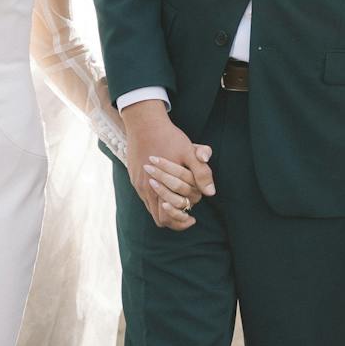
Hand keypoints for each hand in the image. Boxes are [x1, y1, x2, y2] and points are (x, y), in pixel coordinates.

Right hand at [120, 100, 214, 229]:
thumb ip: (201, 172)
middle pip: (160, 218)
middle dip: (175, 217)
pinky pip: (145, 196)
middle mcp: (146, 189)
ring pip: (151, 208)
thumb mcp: (189, 152)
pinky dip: (157, 198)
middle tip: (188, 213)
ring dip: (166, 207)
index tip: (192, 219)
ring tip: (179, 201)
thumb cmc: (169, 137)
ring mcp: (138, 184)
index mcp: (159, 186)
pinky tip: (167, 188)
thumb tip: (210, 193)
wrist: (144, 122)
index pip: (168, 217)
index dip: (181, 222)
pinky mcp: (134, 178)